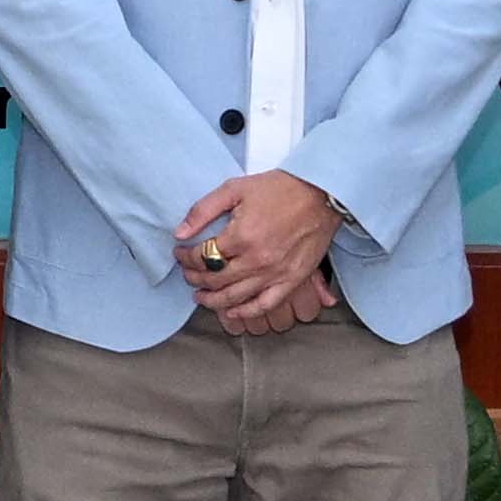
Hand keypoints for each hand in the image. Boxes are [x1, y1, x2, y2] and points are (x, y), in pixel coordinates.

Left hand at [178, 173, 338, 329]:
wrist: (321, 194)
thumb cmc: (280, 188)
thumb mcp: (235, 189)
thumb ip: (203, 210)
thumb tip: (179, 232)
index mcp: (241, 237)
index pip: (203, 256)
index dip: (185, 257)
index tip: (180, 253)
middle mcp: (257, 260)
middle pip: (215, 279)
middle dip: (194, 278)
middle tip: (187, 273)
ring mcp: (275, 274)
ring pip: (234, 297)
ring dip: (212, 299)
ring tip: (201, 296)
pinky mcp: (292, 281)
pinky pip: (265, 305)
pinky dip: (246, 312)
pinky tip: (232, 311)